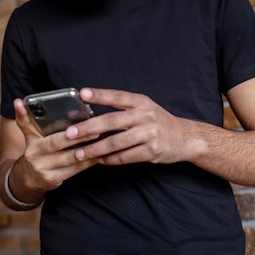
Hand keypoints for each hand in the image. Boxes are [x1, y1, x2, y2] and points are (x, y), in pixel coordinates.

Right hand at [12, 98, 98, 191]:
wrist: (29, 178)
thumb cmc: (37, 150)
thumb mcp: (31, 136)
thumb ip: (28, 119)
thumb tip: (19, 101)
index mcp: (31, 140)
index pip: (26, 125)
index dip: (23, 114)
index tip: (22, 102)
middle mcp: (34, 154)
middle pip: (55, 142)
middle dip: (75, 136)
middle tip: (93, 128)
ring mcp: (43, 168)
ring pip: (67, 158)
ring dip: (85, 150)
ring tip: (99, 140)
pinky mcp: (53, 179)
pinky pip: (73, 170)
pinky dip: (86, 163)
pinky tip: (97, 155)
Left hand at [67, 88, 195, 164]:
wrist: (184, 137)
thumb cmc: (157, 121)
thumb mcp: (144, 108)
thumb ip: (123, 109)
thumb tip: (91, 112)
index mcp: (140, 102)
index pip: (117, 96)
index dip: (99, 94)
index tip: (82, 93)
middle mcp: (145, 116)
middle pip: (112, 121)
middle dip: (89, 127)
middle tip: (70, 133)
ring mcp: (149, 134)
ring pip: (116, 143)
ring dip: (95, 149)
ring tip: (80, 153)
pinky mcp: (151, 151)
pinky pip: (125, 157)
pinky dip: (110, 160)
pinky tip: (99, 161)